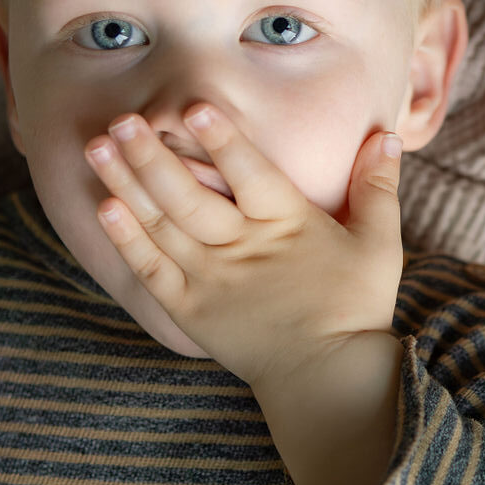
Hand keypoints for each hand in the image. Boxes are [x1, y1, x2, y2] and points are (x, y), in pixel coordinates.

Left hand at [88, 106, 406, 484]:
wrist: (325, 377)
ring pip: (160, 224)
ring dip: (126, 183)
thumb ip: (378, 187)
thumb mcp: (378, 243)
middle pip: (189, 197)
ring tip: (97, 145)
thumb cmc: (354, 306)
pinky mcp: (189, 308)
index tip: (194, 107)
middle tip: (123, 120)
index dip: (222, 141)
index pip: (250, 174)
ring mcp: (210, 279)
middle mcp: (242, 248)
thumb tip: (387, 135)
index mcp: (288, 224)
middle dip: (152, 156)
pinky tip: (103, 205)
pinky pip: (149, 269)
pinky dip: (125, 238)